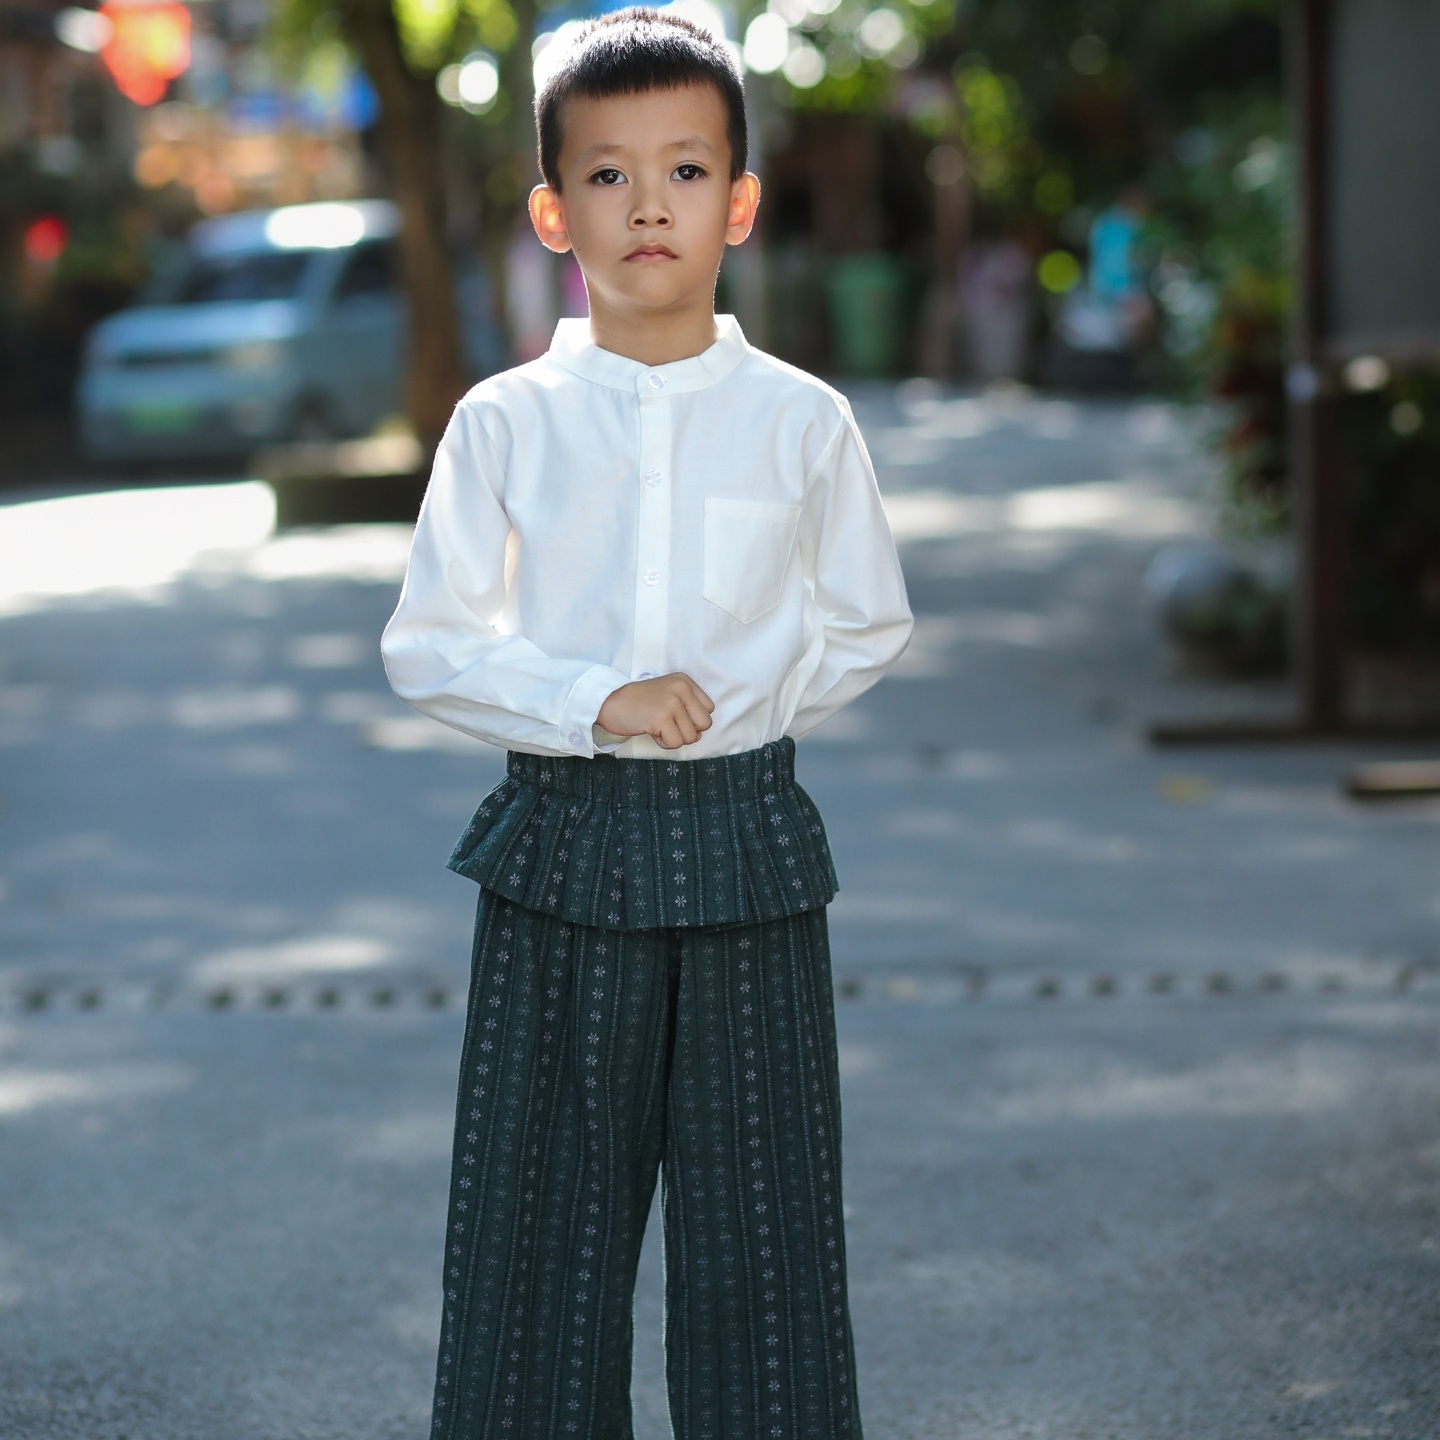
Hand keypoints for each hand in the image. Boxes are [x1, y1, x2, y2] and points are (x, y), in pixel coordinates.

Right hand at [597, 673, 714, 749]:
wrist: (609, 702)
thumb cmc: (638, 702)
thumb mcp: (666, 695)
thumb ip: (686, 711)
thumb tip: (699, 735)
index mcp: (684, 681)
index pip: (709, 708)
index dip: (693, 719)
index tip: (674, 716)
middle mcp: (681, 689)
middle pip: (705, 723)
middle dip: (688, 730)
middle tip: (668, 725)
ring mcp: (671, 703)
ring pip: (691, 737)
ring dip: (674, 738)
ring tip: (657, 726)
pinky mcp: (661, 718)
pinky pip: (675, 743)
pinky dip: (663, 744)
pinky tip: (651, 732)